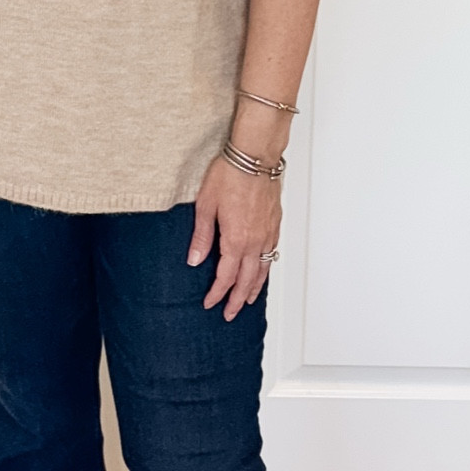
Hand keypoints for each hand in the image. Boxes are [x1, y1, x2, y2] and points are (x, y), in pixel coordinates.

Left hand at [188, 157, 280, 320]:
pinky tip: (262, 270)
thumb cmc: (229, 175)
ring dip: (254, 288)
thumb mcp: (205, 206)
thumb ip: (201, 237)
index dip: (217, 293)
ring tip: (249, 301)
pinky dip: (266, 269)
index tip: (210, 303)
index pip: (226, 277)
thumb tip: (195, 261)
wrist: (255, 156)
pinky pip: (272, 254)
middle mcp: (255, 241)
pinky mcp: (275, 224)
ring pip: (263, 270)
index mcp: (236, 240)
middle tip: (230, 314)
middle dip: (238, 300)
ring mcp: (268, 234)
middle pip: (247, 281)